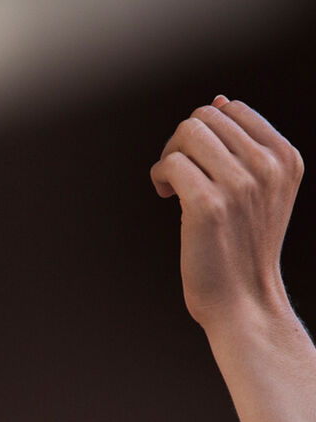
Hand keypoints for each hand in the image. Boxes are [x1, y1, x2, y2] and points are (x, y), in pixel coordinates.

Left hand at [150, 96, 303, 328]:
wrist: (243, 298)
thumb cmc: (243, 244)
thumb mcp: (260, 188)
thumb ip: (243, 145)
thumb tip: (220, 100)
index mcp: (285, 157)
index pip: (232, 109)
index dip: (205, 130)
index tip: (198, 160)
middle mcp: (267, 166)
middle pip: (204, 117)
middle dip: (181, 141)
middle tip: (178, 174)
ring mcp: (240, 184)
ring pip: (187, 133)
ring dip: (169, 156)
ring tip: (172, 185)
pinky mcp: (209, 205)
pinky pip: (171, 163)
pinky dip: (160, 175)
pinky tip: (165, 195)